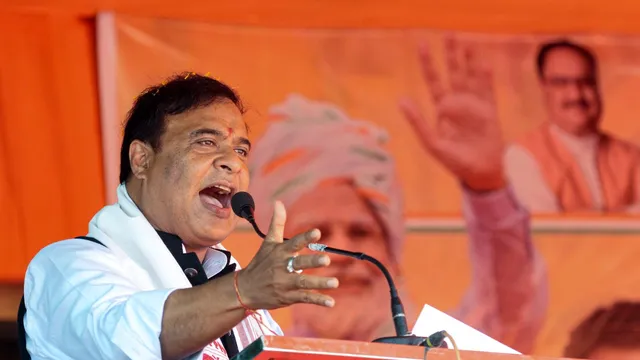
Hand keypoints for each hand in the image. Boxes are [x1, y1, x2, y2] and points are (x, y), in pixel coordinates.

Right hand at [237, 201, 337, 309]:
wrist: (244, 289)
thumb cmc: (260, 263)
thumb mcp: (268, 243)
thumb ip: (276, 223)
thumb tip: (278, 202)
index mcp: (280, 252)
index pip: (294, 243)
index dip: (305, 238)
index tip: (317, 232)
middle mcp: (282, 268)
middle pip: (299, 264)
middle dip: (312, 261)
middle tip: (326, 259)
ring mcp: (285, 284)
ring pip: (304, 283)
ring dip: (319, 283)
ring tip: (335, 283)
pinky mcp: (287, 297)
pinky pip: (304, 298)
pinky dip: (318, 300)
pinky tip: (331, 302)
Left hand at [399, 37, 505, 190]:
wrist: (479, 173)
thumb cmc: (454, 161)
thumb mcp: (432, 143)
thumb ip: (418, 122)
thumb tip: (401, 99)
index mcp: (442, 110)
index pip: (434, 81)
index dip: (428, 64)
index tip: (423, 45)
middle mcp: (458, 103)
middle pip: (454, 74)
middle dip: (451, 55)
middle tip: (448, 33)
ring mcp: (475, 106)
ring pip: (471, 78)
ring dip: (469, 62)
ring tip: (467, 43)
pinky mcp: (489, 112)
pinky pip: (487, 91)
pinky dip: (485, 78)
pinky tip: (484, 63)